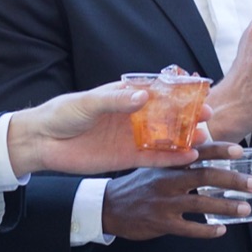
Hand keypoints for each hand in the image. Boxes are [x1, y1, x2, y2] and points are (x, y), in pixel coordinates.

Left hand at [6, 81, 211, 176]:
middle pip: (167, 117)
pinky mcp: (126, 158)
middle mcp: (133, 117)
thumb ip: (117, 101)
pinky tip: (189, 158)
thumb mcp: (89, 102)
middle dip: (188, 117)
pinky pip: (153, 159)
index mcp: (125, 96)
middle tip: (209, 118)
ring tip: (205, 139)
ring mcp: (131, 138)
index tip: (199, 92)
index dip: (179, 93)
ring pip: (165, 139)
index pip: (158, 93)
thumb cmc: (63, 113)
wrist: (43, 142)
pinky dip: (171, 159)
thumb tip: (143, 96)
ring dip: (185, 139)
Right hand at [101, 152, 251, 239]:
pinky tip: (221, 230)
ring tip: (245, 208)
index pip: (198, 152)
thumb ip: (180, 159)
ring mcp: (164, 202)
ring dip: (226, 207)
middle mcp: (168, 180)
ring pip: (201, 204)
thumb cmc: (138, 184)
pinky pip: (189, 229)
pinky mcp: (161, 223)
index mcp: (168, 163)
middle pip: (205, 176)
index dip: (220, 151)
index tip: (241, 151)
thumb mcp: (156, 165)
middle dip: (233, 181)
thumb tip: (209, 149)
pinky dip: (207, 231)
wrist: (109, 206)